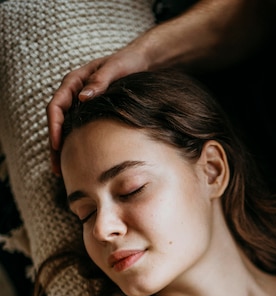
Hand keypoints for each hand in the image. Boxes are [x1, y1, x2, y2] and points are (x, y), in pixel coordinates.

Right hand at [47, 37, 150, 173]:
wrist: (140, 62)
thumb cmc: (127, 63)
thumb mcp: (115, 68)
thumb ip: (100, 81)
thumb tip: (83, 97)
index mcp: (74, 81)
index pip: (56, 105)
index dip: (54, 126)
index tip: (57, 145)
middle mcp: (74, 93)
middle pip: (57, 122)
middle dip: (55, 146)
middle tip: (56, 168)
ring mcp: (80, 104)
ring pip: (65, 129)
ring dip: (62, 150)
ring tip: (62, 172)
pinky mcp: (90, 113)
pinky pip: (78, 130)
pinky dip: (76, 145)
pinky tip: (79, 161)